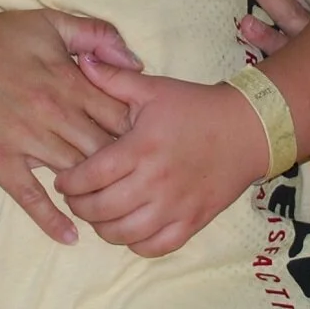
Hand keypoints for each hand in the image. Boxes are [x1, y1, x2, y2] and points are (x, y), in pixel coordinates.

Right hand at [0, 8, 141, 243]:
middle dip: (124, 165)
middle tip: (136, 179)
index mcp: (70, 80)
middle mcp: (53, 113)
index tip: (148, 142)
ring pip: (75, 175)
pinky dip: (52, 220)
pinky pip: (30, 197)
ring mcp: (25, 139)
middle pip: (105, 150)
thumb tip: (137, 63)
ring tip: (111, 205)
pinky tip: (70, 237)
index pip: (122, 115)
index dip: (140, 131)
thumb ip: (98, 35)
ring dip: (94, 192)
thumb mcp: (50, 21)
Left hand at [55, 60, 260, 256]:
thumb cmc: (195, 107)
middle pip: (102, 209)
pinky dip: (135, 243)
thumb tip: (82, 61)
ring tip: (99, 213)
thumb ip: (113, 79)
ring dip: (103, 227)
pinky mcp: (192, 222)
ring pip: (124, 233)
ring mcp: (175, 206)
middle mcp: (156, 181)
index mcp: (141, 148)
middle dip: (79, 206)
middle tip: (75, 198)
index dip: (69, 183)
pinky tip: (129, 228)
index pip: (91, 176)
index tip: (62, 180)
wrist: (247, 129)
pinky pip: (155, 247)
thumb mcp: (153, 88)